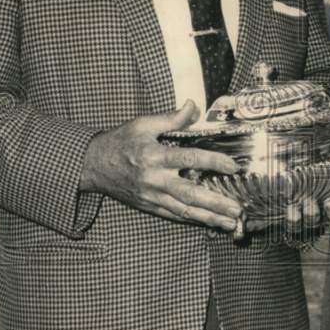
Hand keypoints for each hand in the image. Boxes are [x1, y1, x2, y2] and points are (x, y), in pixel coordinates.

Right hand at [79, 100, 242, 231]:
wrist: (92, 165)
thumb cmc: (119, 142)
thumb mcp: (143, 124)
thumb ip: (171, 118)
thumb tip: (192, 106)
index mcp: (155, 156)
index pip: (190, 159)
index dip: (213, 162)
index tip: (233, 166)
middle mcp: (154, 179)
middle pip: (190, 194)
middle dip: (215, 203)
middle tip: (237, 208)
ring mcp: (151, 196)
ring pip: (184, 210)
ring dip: (209, 218)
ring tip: (230, 223)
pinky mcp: (148, 206)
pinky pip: (173, 215)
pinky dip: (192, 220)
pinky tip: (209, 223)